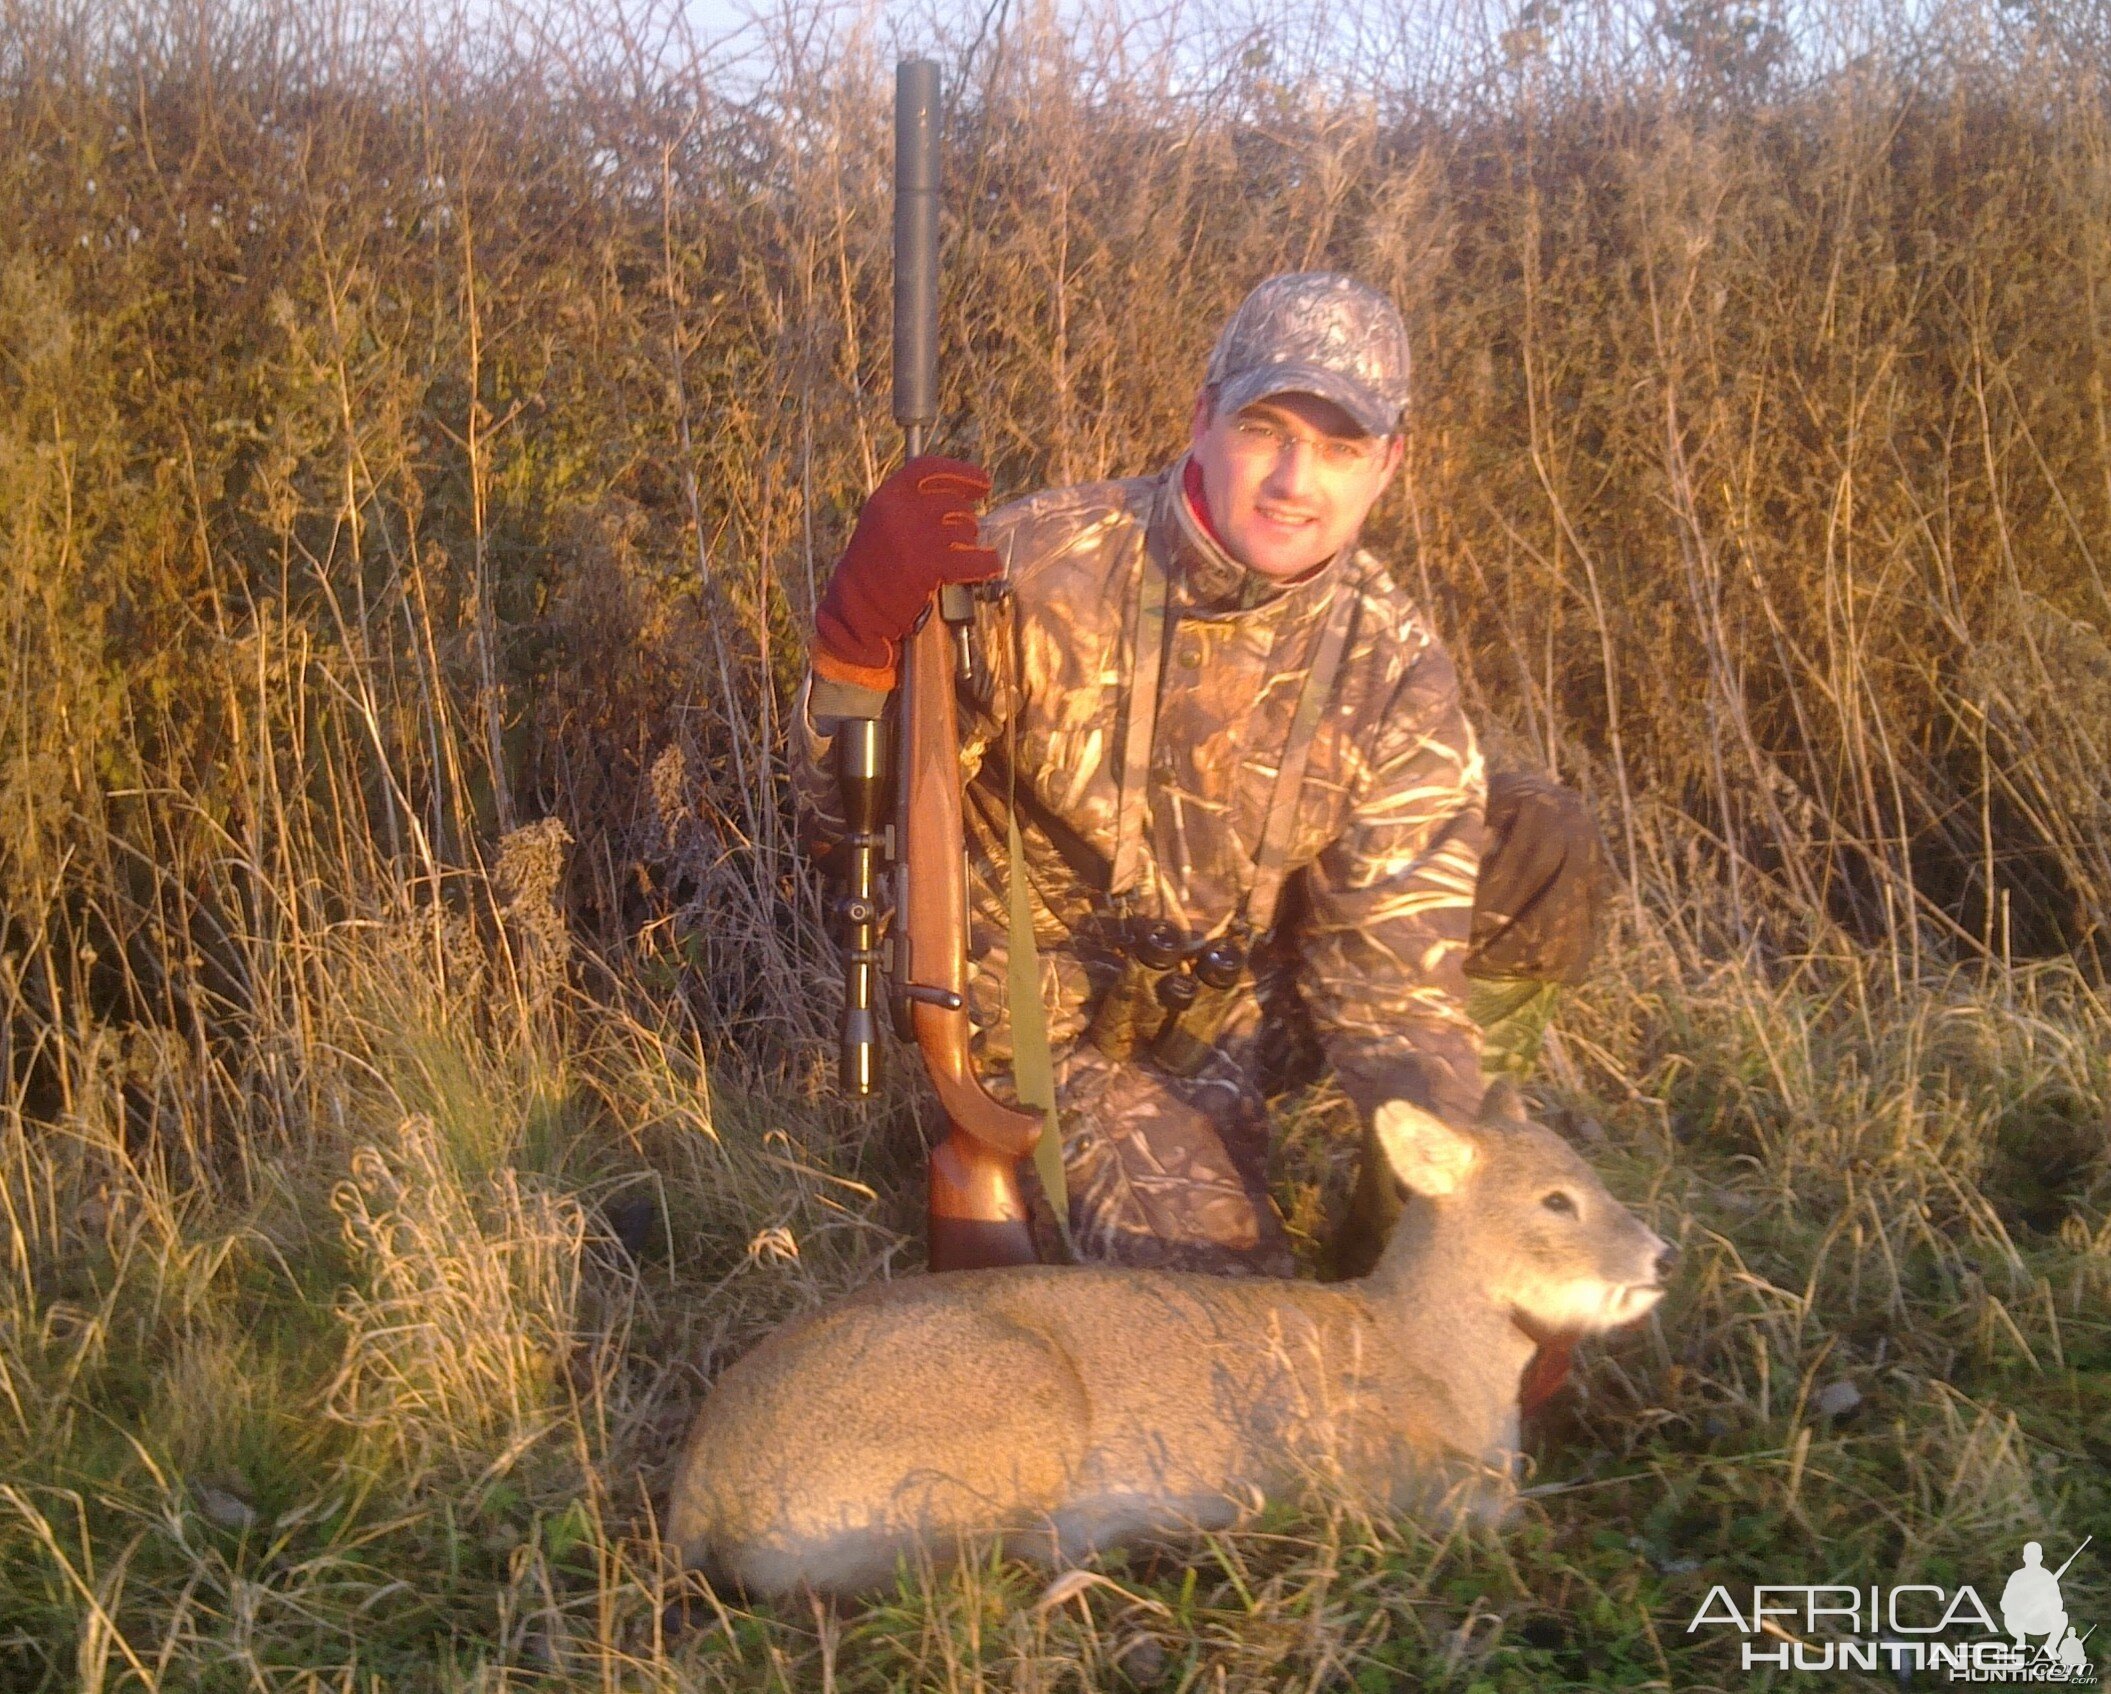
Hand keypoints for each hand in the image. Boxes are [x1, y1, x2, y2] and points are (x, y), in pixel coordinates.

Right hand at [812, 457, 1000, 690]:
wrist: (855, 611)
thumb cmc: (872, 573)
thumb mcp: (883, 526)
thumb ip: (912, 509)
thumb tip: (958, 502)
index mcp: (887, 497)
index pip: (929, 469)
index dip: (960, 473)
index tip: (982, 482)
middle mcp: (900, 510)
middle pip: (954, 503)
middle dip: (965, 522)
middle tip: (962, 539)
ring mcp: (915, 536)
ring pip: (965, 529)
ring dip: (970, 544)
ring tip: (960, 560)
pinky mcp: (929, 565)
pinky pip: (973, 559)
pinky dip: (986, 565)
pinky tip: (989, 568)